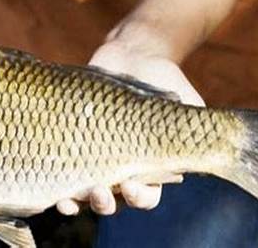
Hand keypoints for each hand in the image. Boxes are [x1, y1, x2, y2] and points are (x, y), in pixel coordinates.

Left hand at [56, 40, 204, 215]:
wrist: (133, 54)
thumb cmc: (165, 79)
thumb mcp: (186, 103)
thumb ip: (193, 131)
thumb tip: (207, 152)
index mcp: (148, 166)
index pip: (146, 196)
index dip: (139, 197)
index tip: (130, 185)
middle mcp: (119, 168)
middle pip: (112, 202)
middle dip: (104, 203)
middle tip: (98, 192)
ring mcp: (93, 157)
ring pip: (83, 193)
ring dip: (74, 203)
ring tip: (68, 201)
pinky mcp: (70, 143)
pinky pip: (60, 170)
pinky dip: (54, 180)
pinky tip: (50, 183)